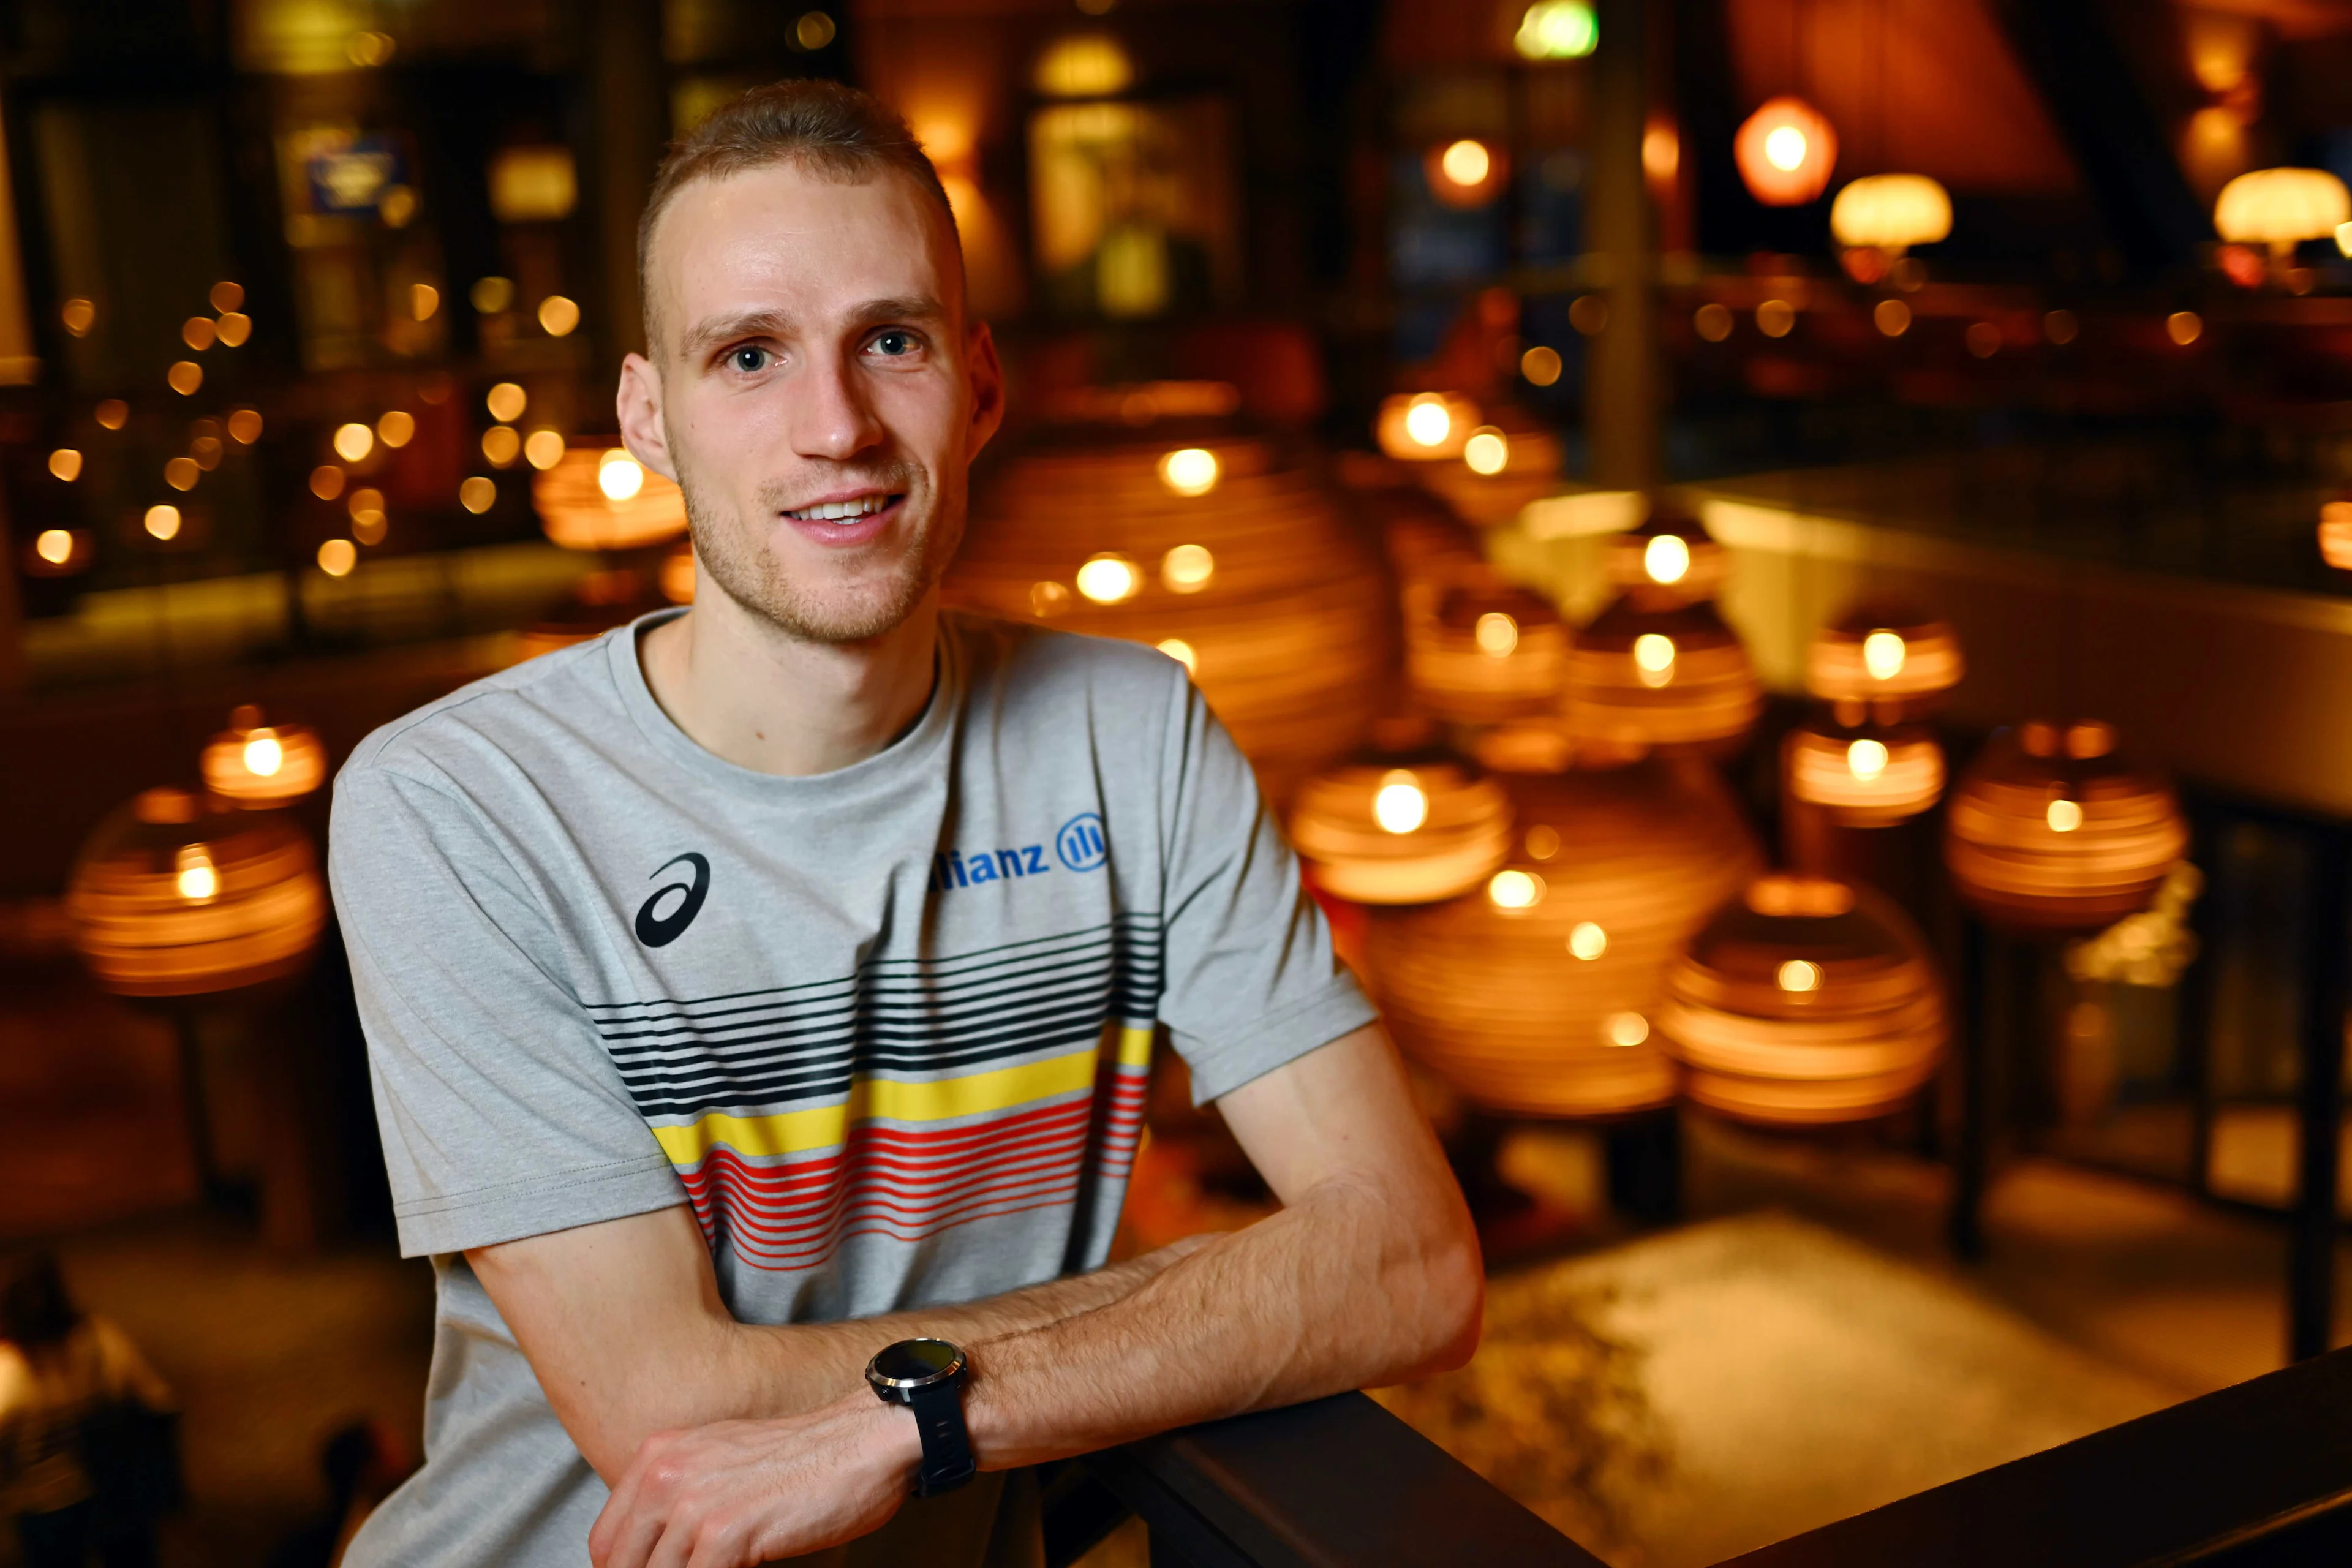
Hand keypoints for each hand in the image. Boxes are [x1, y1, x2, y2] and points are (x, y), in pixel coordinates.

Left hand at [589, 1393, 919, 1567]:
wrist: (864, 1440)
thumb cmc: (808, 1455)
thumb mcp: (724, 1460)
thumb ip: (682, 1499)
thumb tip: (660, 1550)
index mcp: (660, 1455)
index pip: (606, 1541)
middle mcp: (666, 1475)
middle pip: (620, 1564)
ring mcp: (692, 1505)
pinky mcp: (725, 1534)